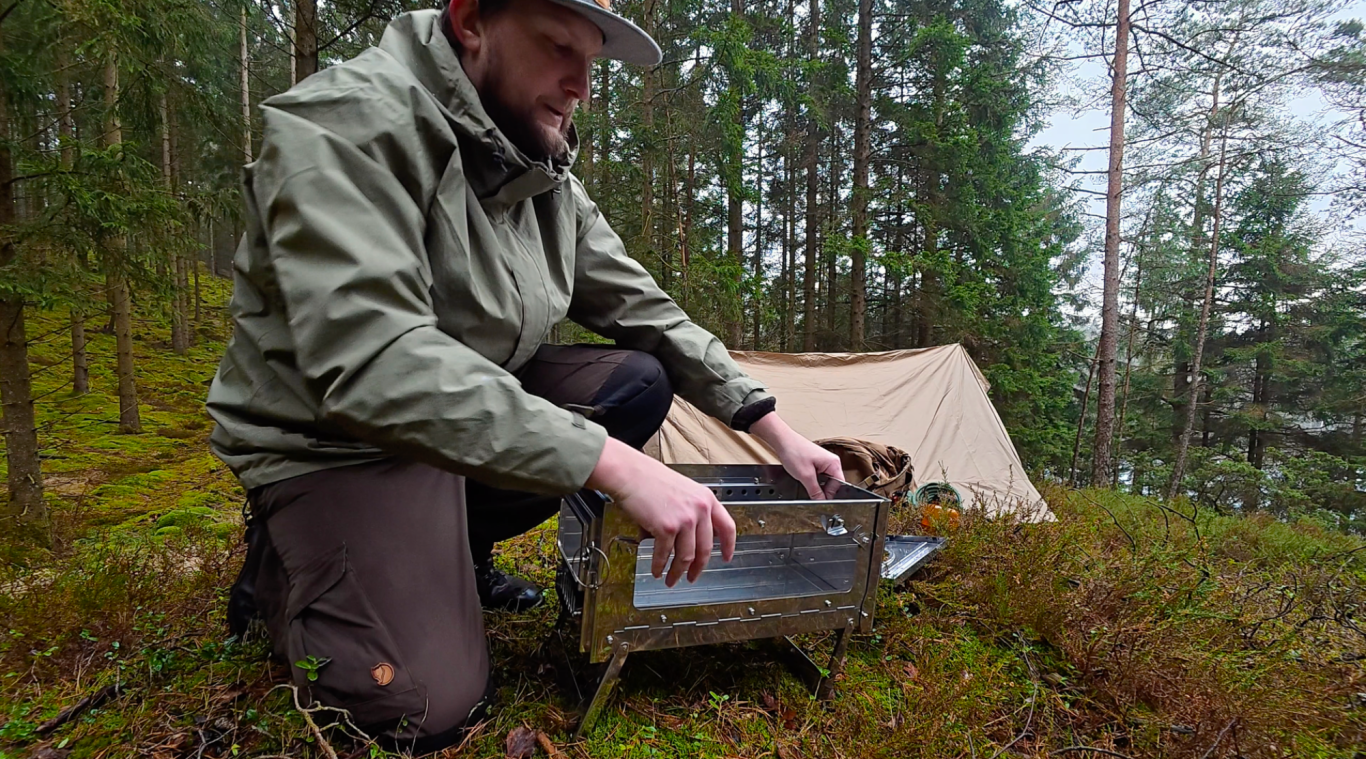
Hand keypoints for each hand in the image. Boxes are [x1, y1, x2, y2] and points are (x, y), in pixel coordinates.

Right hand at [585, 438, 736, 586]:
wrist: (630, 473)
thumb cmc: (650, 479)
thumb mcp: (683, 490)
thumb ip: (693, 511)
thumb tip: (691, 537)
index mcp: (706, 499)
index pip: (727, 527)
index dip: (728, 546)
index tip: (727, 557)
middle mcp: (699, 510)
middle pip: (705, 549)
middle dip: (698, 568)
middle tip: (692, 577)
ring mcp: (684, 519)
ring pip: (686, 557)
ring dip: (678, 572)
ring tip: (671, 579)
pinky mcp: (666, 528)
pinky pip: (665, 554)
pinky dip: (660, 566)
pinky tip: (657, 570)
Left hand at [749, 413, 844, 498]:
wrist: (783, 441)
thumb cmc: (794, 451)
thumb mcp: (805, 476)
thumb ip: (815, 491)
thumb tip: (821, 501)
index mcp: (833, 463)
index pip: (839, 485)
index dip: (830, 495)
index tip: (821, 502)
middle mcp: (831, 462)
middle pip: (833, 484)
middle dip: (823, 491)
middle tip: (813, 496)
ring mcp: (824, 462)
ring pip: (825, 481)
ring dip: (817, 486)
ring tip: (807, 484)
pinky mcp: (817, 463)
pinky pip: (820, 476)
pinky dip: (813, 481)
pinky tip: (806, 481)